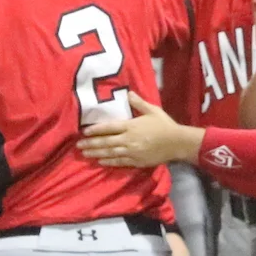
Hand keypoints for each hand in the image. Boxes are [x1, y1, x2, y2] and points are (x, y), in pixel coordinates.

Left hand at [78, 91, 197, 167]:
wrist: (177, 143)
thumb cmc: (164, 125)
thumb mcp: (152, 110)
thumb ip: (138, 103)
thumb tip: (127, 93)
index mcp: (131, 126)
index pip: (109, 128)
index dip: (95, 130)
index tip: (84, 131)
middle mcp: (128, 140)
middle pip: (106, 142)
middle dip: (91, 144)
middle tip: (78, 145)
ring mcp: (131, 152)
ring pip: (110, 153)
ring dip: (96, 154)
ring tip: (85, 154)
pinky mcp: (136, 161)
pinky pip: (119, 162)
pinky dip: (108, 162)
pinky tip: (100, 161)